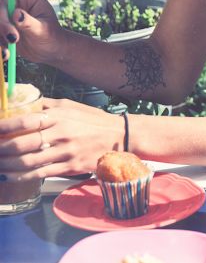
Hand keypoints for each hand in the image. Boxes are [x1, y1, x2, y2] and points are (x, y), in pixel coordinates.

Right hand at [0, 0, 66, 63]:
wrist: (50, 51)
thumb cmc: (52, 36)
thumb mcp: (45, 31)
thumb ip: (31, 23)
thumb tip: (17, 15)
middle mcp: (13, 2)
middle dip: (2, 22)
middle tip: (14, 38)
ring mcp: (4, 14)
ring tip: (8, 53)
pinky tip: (5, 55)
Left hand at [0, 98, 123, 181]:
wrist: (120, 136)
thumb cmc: (94, 120)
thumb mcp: (71, 106)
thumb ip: (47, 105)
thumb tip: (24, 102)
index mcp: (59, 116)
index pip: (24, 121)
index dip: (3, 127)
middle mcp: (61, 133)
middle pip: (21, 144)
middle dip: (0, 149)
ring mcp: (66, 152)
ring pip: (27, 162)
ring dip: (5, 165)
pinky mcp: (70, 167)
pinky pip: (39, 174)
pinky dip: (19, 177)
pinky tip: (7, 176)